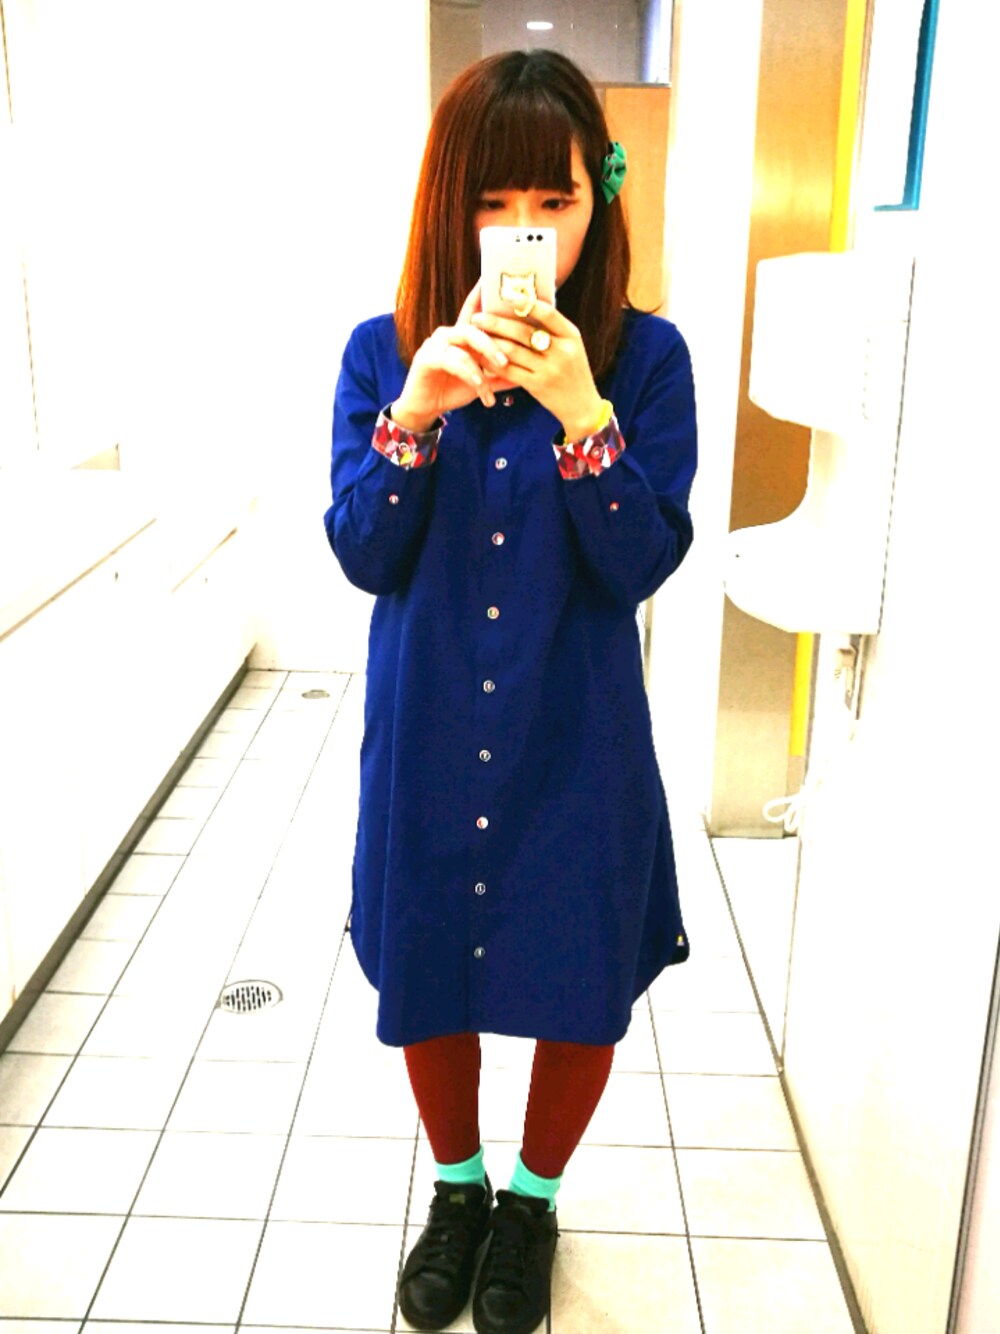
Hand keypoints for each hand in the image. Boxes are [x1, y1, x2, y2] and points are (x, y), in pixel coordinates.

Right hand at [392, 281, 510, 429]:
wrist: (425, 408)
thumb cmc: (453, 390)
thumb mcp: (483, 382)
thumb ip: (502, 375)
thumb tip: (529, 372)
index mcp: (461, 335)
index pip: (474, 310)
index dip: (482, 293)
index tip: (494, 278)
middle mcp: (448, 333)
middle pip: (475, 326)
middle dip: (495, 340)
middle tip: (509, 359)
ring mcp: (436, 343)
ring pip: (465, 340)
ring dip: (485, 357)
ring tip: (500, 373)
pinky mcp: (427, 357)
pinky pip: (454, 361)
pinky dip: (471, 375)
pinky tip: (482, 389)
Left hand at [471, 301, 604, 441]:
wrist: (583, 407)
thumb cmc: (573, 373)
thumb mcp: (571, 348)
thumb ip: (553, 330)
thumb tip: (523, 308)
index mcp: (571, 336)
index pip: (547, 313)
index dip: (525, 302)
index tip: (506, 294)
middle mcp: (561, 351)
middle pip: (523, 332)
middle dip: (496, 323)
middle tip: (477, 318)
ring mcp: (549, 370)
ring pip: (512, 351)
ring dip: (491, 342)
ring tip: (476, 336)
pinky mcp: (538, 386)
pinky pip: (510, 371)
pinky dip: (494, 363)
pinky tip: (482, 358)